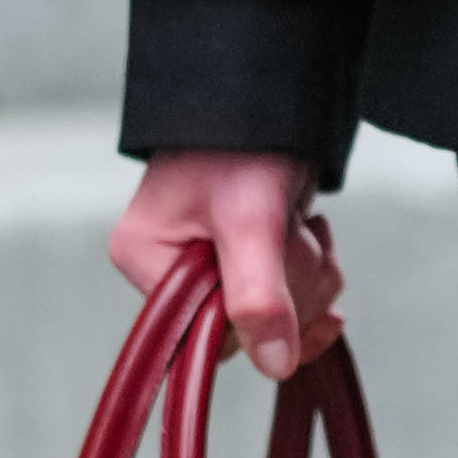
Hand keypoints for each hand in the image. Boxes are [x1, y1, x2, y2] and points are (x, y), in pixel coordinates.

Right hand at [107, 150, 342, 381]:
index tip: (280, 267)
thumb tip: (276, 366)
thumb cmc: (246, 144)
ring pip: (276, 312)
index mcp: (144, 258)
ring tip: (303, 222)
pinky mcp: (244, 256)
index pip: (204, 334)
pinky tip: (313, 234)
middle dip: (291, 285)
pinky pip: (289, 295)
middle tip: (295, 231)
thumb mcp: (252, 220)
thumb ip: (259, 296)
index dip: (255, 316)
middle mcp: (167, 266)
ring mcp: (207, 262)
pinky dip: (313, 269)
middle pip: (245, 327)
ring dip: (308, 271)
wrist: (274, 92)